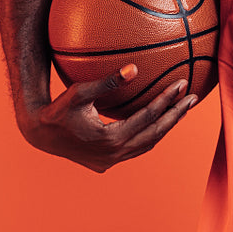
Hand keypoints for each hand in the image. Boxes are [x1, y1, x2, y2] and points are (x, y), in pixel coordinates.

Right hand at [21, 65, 198, 173]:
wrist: (40, 134)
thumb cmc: (58, 109)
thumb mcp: (79, 93)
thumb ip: (107, 82)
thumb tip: (134, 68)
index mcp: (110, 139)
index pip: (148, 119)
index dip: (166, 102)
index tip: (182, 86)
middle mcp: (114, 155)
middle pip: (154, 134)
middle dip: (175, 116)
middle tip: (192, 98)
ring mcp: (111, 162)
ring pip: (147, 143)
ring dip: (165, 126)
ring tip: (181, 108)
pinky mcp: (107, 163)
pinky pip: (136, 147)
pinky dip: (150, 133)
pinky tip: (158, 119)